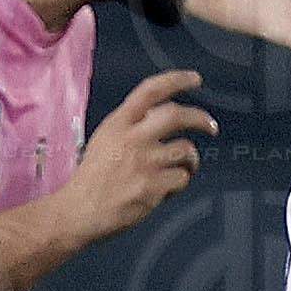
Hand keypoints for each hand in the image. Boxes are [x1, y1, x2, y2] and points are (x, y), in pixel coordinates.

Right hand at [64, 70, 216, 242]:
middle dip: (200, 118)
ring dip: (191, 160)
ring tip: (184, 167)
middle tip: (211, 126)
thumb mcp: (105, 139)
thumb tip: (160, 117)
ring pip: (186, 150)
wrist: (79, 211)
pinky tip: (167, 189)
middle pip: (176, 115)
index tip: (195, 79)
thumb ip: (131, 126)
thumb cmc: (93, 178)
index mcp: (118, 123)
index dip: (176, 80)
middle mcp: (132, 138)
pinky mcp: (153, 187)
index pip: (150, 90)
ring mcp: (144, 163)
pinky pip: (182, 179)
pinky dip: (180, 183)